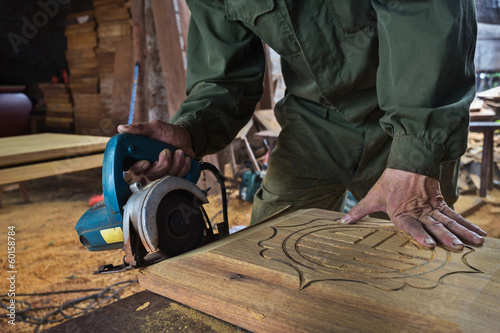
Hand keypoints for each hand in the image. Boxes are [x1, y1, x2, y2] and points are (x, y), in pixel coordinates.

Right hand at [117, 120, 193, 180]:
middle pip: (150, 175)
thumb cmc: (167, 133)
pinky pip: (177, 178)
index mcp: (139, 156)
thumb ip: (139, 128)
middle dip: (162, 164)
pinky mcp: (172, 176)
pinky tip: (185, 159)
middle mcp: (148, 167)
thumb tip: (121, 128)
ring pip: (165, 177)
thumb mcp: (155, 127)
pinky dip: (183, 168)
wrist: (185, 138)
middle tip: (167, 151)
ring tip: (180, 152)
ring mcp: (160, 173)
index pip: (131, 168)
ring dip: (175, 163)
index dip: (138, 168)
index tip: (146, 162)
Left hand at [341, 168, 486, 249]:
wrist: (408, 161)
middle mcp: (419, 211)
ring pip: (449, 221)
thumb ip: (359, 211)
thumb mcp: (373, 196)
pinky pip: (456, 215)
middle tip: (456, 247)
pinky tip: (479, 234)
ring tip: (475, 243)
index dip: (419, 235)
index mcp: (401, 211)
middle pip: (434, 224)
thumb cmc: (390, 181)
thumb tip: (342, 221)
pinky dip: (467, 224)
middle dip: (446, 236)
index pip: (410, 225)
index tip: (429, 244)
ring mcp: (432, 207)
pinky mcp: (441, 203)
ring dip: (462, 232)